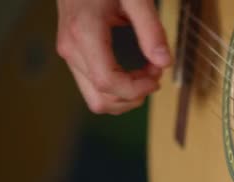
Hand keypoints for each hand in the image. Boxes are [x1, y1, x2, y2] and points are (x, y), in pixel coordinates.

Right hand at [56, 0, 170, 114]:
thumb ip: (151, 29)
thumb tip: (164, 62)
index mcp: (84, 33)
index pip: (107, 82)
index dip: (136, 89)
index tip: (157, 78)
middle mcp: (71, 48)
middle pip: (101, 99)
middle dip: (134, 96)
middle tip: (155, 73)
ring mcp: (69, 54)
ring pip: (96, 99)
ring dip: (127, 95)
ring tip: (147, 72)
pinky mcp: (74, 55)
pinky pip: (95, 87)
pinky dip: (118, 89)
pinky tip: (134, 72)